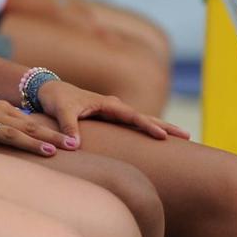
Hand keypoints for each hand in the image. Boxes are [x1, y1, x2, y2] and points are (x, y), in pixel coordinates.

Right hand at [0, 92, 69, 156]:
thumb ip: (7, 117)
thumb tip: (27, 126)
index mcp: (2, 110)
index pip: (32, 121)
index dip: (52, 129)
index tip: (70, 138)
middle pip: (28, 126)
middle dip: (51, 135)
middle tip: (71, 144)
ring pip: (10, 134)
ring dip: (32, 142)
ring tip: (49, 151)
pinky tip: (5, 167)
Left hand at [36, 80, 189, 143]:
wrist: (49, 91)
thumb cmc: (57, 100)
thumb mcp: (61, 112)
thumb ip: (68, 128)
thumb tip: (74, 145)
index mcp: (107, 104)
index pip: (133, 117)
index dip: (148, 127)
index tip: (163, 136)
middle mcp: (114, 106)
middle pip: (145, 117)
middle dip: (165, 126)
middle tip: (187, 136)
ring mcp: (113, 112)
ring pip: (142, 120)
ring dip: (160, 127)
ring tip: (179, 137)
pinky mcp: (109, 117)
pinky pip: (132, 124)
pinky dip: (146, 129)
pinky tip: (156, 138)